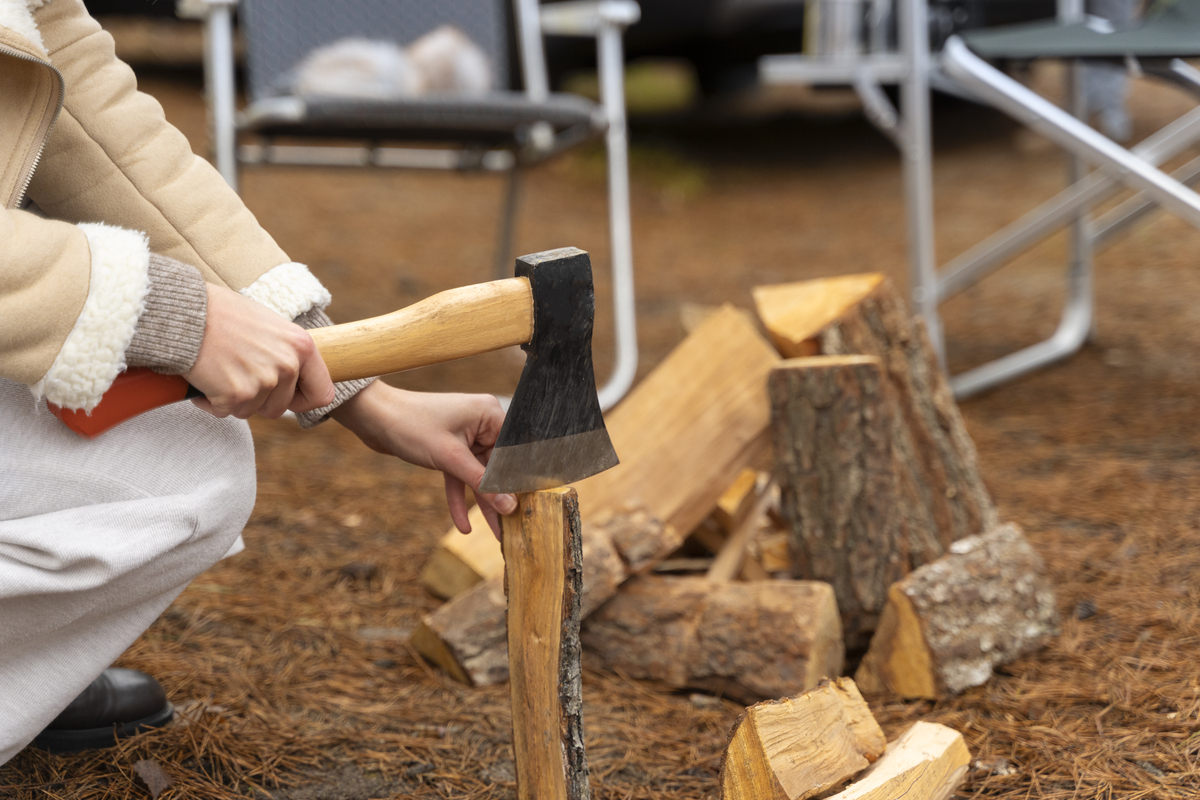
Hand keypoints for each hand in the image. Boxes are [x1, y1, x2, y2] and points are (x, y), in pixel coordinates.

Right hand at [184, 284, 335, 418]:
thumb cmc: (223, 313)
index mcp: (302, 346)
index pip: (323, 394)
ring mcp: (263, 381)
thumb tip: (294, 376)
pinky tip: (204, 376)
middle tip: (237, 376)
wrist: (185, 311)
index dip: (303, 401)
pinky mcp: (237, 394)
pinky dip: (210, 401)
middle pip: (280, 408)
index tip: (287, 399)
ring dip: (233, 399)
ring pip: (250, 411)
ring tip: (219, 369)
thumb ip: (286, 352)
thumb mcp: (270, 326)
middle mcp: (288, 364)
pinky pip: (225, 412)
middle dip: (257, 400)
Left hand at [332, 381, 516, 537]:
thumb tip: (509, 506)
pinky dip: (460, 497)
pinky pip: (461, 475)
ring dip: (483, 503)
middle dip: (501, 497)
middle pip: (498, 467)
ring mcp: (466, 436)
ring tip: (496, 533)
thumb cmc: (411, 425)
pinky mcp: (450, 448)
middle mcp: (482, 423)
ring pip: (479, 475)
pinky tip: (463, 525)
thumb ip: (482, 483)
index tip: (528, 508)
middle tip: (513, 527)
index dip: (520, 480)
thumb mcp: (450, 458)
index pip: (514, 451)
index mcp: (490, 414)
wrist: (373, 417)